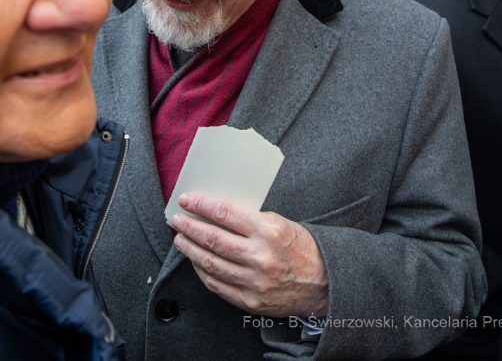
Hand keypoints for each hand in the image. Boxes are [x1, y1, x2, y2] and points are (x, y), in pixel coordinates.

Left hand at [171, 193, 328, 317]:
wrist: (324, 282)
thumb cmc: (301, 248)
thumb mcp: (280, 223)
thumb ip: (250, 220)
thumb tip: (215, 212)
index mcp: (268, 230)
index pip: (224, 213)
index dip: (201, 205)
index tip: (187, 200)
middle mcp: (260, 256)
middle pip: (212, 239)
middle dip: (189, 227)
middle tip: (177, 220)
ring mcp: (254, 281)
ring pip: (210, 263)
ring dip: (190, 250)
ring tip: (181, 240)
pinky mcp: (251, 301)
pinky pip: (217, 285)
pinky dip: (203, 272)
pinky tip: (196, 262)